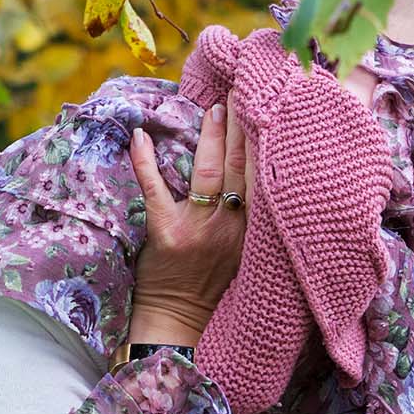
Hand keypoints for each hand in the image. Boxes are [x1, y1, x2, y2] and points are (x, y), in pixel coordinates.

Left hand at [126, 98, 249, 345]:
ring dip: (212, 136)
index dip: (268, 140)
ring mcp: (201, 229)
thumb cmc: (216, 289)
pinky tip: (140, 137)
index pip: (266, 176)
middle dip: (244, 125)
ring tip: (216, 107)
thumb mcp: (248, 255)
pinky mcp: (167, 234)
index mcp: (256, 231)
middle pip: (242, 166)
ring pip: (210, 172)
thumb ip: (256, 220)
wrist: (182, 325)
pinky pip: (156, 191)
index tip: (272, 107)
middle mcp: (233, 227)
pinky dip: (146, 162)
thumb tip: (262, 177)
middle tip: (246, 88)